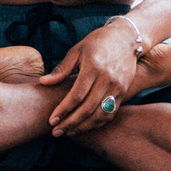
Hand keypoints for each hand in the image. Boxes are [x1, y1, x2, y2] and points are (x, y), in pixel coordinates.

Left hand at [40, 21, 138, 136]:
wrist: (126, 38)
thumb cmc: (97, 42)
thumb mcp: (77, 50)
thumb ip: (62, 69)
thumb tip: (44, 82)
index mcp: (93, 68)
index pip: (76, 95)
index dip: (63, 110)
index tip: (51, 120)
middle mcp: (107, 79)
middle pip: (88, 108)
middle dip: (70, 123)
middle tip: (56, 132)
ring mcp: (117, 87)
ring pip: (100, 115)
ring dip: (83, 127)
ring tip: (68, 133)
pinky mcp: (124, 92)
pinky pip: (110, 113)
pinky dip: (97, 123)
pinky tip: (85, 127)